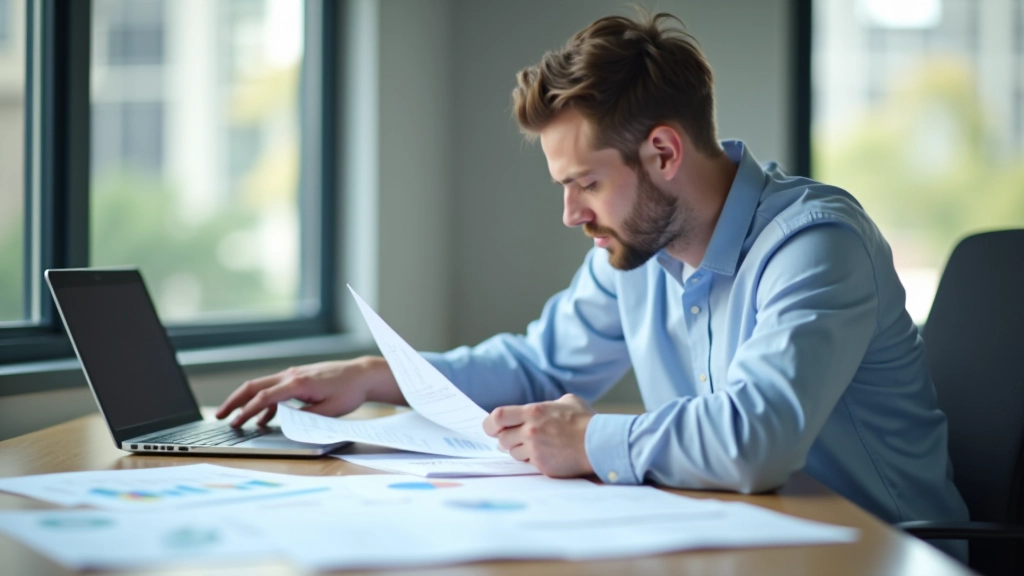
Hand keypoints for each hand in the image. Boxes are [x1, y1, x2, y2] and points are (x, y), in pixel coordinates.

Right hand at [215, 356, 402, 426]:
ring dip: (246, 402)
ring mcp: (293, 375)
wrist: (362, 374)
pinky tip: (262, 419)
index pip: (264, 398)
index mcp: (297, 383)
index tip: (234, 423)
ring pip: (262, 387)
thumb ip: (304, 418)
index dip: (246, 412)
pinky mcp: (298, 378)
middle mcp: (291, 375)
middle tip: (220, 417)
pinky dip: (265, 403)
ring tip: (235, 420)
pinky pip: (275, 390)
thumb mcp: (328, 411)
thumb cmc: (349, 391)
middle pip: (254, 386)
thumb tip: (283, 425)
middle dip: (234, 402)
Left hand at [483, 394, 595, 477]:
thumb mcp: (567, 401)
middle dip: (506, 439)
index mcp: (533, 412)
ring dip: (520, 450)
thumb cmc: (586, 421)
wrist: (601, 444)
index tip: (492, 427)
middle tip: (517, 438)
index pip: (497, 417)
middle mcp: (531, 431)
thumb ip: (547, 404)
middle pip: (502, 438)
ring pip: (513, 453)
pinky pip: (528, 464)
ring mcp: (536, 450)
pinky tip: (548, 455)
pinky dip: (534, 460)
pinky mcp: (542, 466)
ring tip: (538, 446)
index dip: (490, 424)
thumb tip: (535, 411)